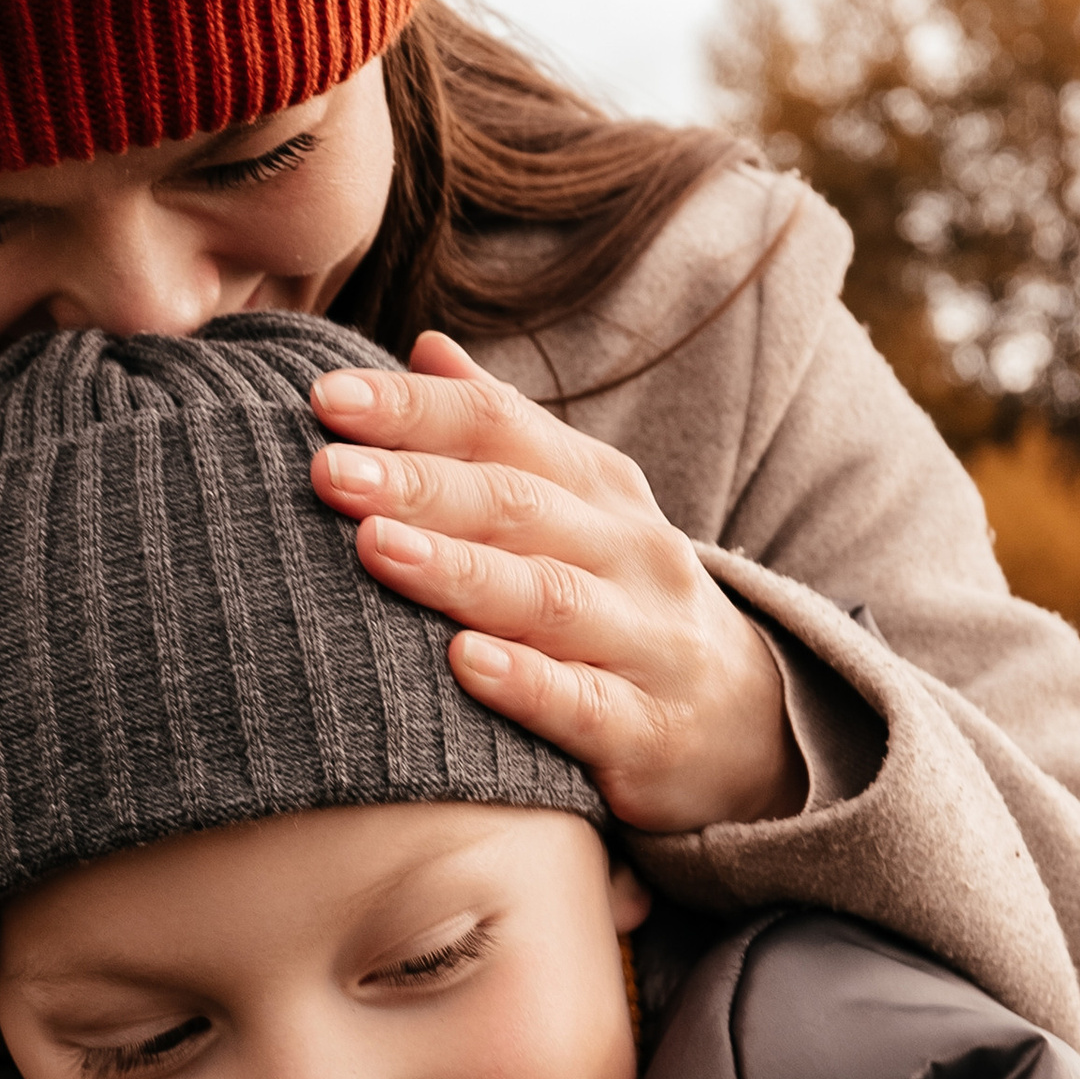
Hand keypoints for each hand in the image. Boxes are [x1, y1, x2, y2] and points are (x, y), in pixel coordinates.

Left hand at [307, 331, 803, 832]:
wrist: (753, 724)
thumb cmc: (626, 604)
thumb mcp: (582, 509)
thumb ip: (505, 435)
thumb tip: (426, 348)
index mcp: (600, 488)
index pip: (502, 427)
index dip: (415, 409)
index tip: (326, 397)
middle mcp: (629, 550)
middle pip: (517, 504)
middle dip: (419, 483)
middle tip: (328, 471)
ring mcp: (644, 640)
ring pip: (547, 597)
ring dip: (458, 570)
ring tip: (374, 545)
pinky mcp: (646, 731)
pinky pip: (582, 703)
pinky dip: (524, 682)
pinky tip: (462, 663)